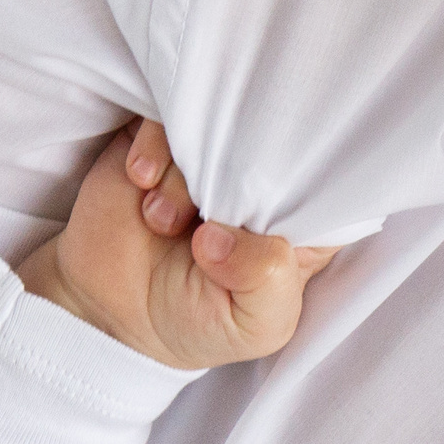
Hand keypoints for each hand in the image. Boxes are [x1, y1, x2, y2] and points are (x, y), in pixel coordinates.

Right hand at [16, 120, 334, 370]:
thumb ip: (264, 284)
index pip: (328, 186)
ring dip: (183, 173)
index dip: (304, 187)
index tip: (264, 211)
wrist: (115, 314)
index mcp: (301, 230)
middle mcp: (261, 190)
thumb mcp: (252, 325)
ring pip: (217, 130)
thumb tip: (220, 238)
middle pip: (273, 146)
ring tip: (161, 221)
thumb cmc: (199, 322)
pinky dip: (153, 146)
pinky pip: (167, 117)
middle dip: (236, 178)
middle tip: (202, 220)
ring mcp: (212, 164)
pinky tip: (141, 181)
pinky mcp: (164, 145)